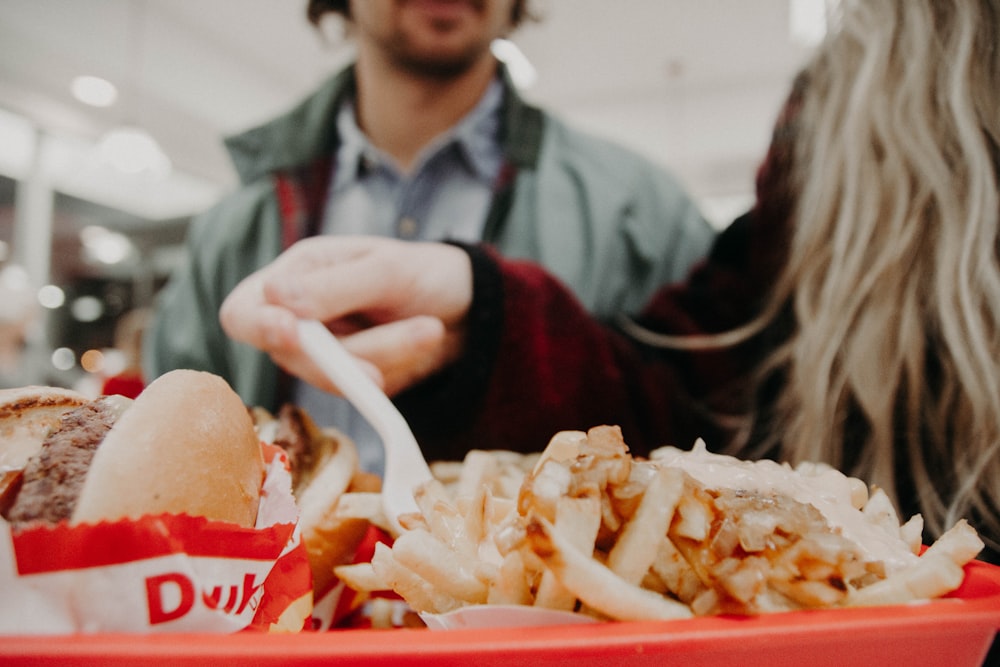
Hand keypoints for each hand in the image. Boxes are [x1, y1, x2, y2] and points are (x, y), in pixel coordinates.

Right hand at [219, 236, 473, 396]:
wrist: (467, 308)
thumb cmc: (423, 272)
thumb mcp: (387, 269)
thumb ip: (334, 286)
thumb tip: (275, 297)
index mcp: (296, 275)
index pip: (243, 311)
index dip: (258, 327)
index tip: (292, 332)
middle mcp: (299, 318)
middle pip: (293, 355)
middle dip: (352, 351)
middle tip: (413, 332)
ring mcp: (323, 356)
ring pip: (332, 378)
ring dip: (386, 355)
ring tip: (431, 329)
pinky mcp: (351, 383)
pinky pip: (360, 393)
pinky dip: (395, 368)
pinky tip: (423, 342)